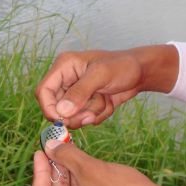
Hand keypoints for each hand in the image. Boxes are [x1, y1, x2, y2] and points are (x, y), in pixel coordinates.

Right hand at [35, 45, 178, 128]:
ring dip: (91, 113)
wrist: (142, 72)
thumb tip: (61, 112)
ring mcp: (77, 93)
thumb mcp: (101, 75)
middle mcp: (67, 80)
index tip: (63, 120)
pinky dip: (99, 114)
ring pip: (73, 116)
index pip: (44, 92)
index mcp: (64, 67)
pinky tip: (109, 101)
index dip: (50, 108)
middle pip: (57, 108)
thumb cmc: (123, 65)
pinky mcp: (88, 103)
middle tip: (91, 113)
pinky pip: (86, 118)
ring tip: (105, 99)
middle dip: (76, 114)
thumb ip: (80, 92)